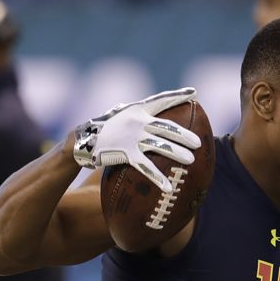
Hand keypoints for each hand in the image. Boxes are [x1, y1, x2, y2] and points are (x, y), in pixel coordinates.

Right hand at [72, 87, 200, 192]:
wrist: (81, 140)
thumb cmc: (102, 129)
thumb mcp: (119, 115)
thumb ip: (135, 114)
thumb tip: (151, 117)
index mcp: (137, 109)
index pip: (161, 100)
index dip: (177, 96)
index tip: (194, 93)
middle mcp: (137, 121)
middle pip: (167, 127)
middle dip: (184, 135)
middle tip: (198, 143)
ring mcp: (132, 137)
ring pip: (160, 146)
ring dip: (177, 153)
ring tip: (191, 161)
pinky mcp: (125, 153)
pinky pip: (146, 167)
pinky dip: (158, 178)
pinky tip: (169, 187)